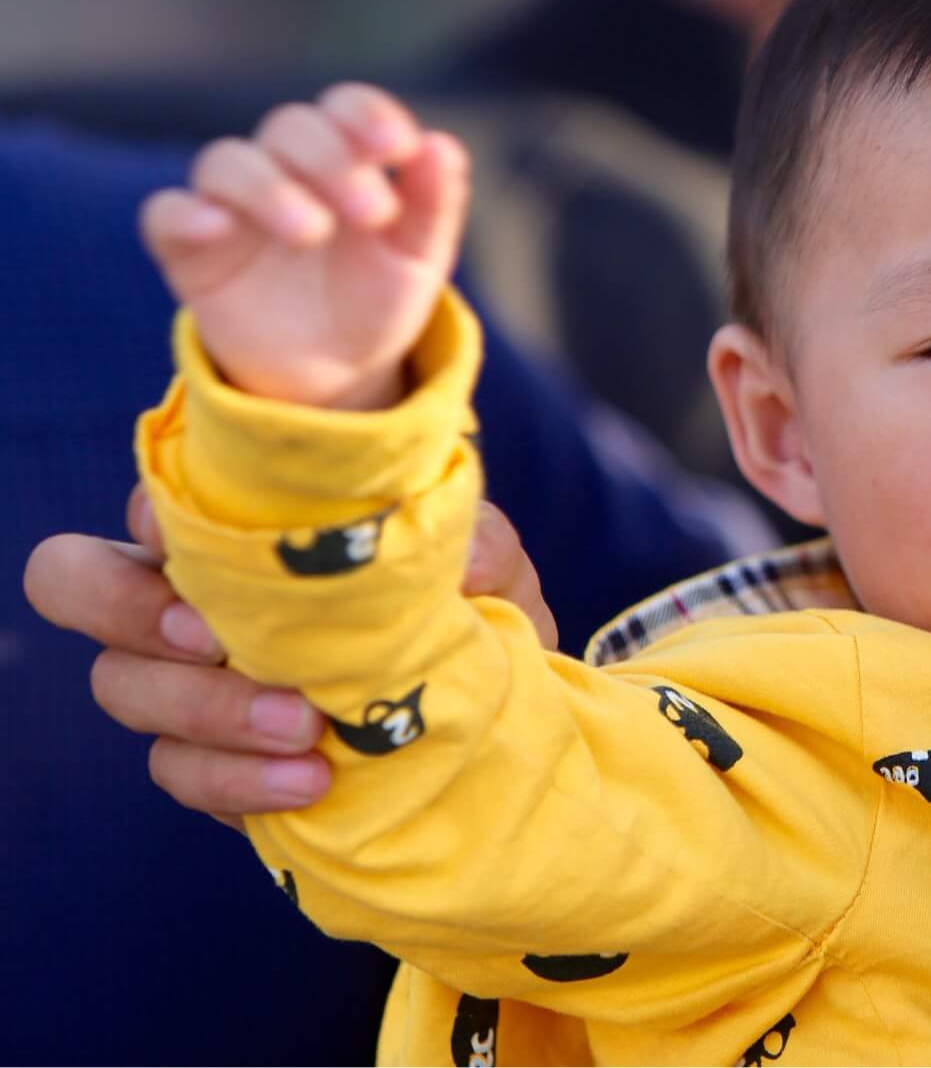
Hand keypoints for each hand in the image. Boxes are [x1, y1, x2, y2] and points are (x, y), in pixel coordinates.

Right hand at [24, 483, 558, 828]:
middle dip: (125, 607)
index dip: (159, 517)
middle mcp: (191, 596)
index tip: (207, 546)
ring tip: (306, 726)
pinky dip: (238, 778)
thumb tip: (461, 558)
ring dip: (208, 708)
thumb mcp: (494, 567)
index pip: (156, 501)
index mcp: (243, 529)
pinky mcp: (213, 763)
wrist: (505, 724)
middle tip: (212, 637)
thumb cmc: (480, 615)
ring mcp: (189, 684)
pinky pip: (183, 772)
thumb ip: (474, 540)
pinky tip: (311, 779)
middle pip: (76, 581)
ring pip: (126, 686)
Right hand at [138, 82, 468, 410]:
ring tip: (313, 231)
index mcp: (344, 157)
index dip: (368, 114)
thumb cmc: (378, 297)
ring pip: (227, 162)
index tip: (400, 146)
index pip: (346, 107)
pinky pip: (165, 215)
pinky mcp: (190, 250)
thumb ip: (434, 203)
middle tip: (373, 212)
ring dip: (269, 187)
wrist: (336, 372)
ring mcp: (232, 205)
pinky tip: (214, 227)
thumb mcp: (419, 258)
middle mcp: (283, 168)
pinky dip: (184, 215)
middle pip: (291, 128)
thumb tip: (440, 145)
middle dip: (332, 160)